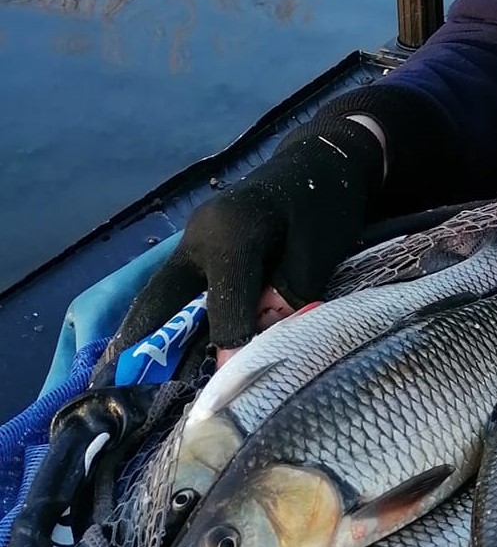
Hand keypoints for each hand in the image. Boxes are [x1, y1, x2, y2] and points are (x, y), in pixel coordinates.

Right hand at [108, 113, 384, 359]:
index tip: (233, 387)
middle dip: (140, 342)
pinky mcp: (197, 248)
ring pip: (160, 295)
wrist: (322, 159)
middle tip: (120, 386)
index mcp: (231, 233)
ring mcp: (192, 240)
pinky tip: (162, 351)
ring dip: (147, 333)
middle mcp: (198, 236)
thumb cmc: (326, 205)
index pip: (224, 305)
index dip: (233, 345)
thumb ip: (286, 301)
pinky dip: (166, 319)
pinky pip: (175, 290)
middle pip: (160, 299)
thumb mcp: (318, 256)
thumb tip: (255, 348)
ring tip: (129, 379)